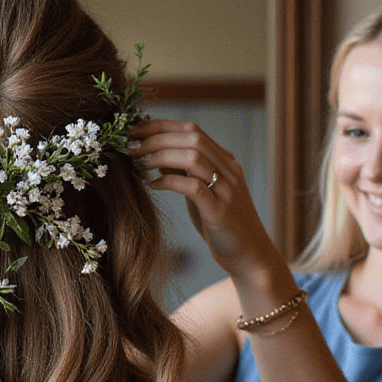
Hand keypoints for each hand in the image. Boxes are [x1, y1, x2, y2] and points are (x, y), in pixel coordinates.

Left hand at [129, 116, 277, 281]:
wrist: (250, 256)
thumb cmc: (221, 224)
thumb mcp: (202, 193)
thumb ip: (184, 172)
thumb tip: (157, 154)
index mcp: (225, 162)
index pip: (193, 129)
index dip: (161, 125)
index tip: (135, 128)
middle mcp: (229, 170)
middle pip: (192, 138)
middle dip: (157, 138)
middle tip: (131, 145)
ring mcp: (227, 190)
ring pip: (193, 158)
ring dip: (160, 156)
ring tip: (139, 163)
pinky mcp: (221, 212)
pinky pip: (193, 188)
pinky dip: (169, 182)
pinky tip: (153, 185)